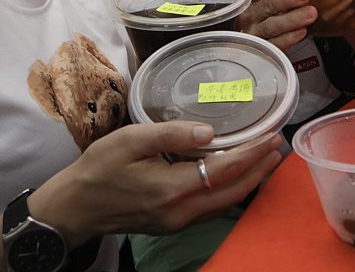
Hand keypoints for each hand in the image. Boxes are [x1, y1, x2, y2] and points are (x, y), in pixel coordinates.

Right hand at [28, 122, 282, 245]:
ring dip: (250, 181)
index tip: (271, 134)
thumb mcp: (129, 140)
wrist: (75, 207)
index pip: (224, 170)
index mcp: (171, 188)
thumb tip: (209, 131)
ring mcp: (178, 221)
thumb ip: (170, 133)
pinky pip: (212, 208)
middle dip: (260, 168)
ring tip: (267, 158)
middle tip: (279, 144)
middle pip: (234, 192)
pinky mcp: (173, 223)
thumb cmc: (98, 168)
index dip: (251, 153)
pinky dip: (232, 190)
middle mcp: (180, 210)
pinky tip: (238, 175)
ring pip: (226, 203)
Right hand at [236, 0, 316, 51]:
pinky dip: (288, 39)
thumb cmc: (249, 9)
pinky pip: (275, 45)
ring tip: (310, 13)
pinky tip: (301, 32)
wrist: (239, 35)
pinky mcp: (263, 49)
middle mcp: (247, 16)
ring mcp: (254, 33)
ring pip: (271, 26)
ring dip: (292, 19)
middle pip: (265, 6)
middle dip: (285, 0)